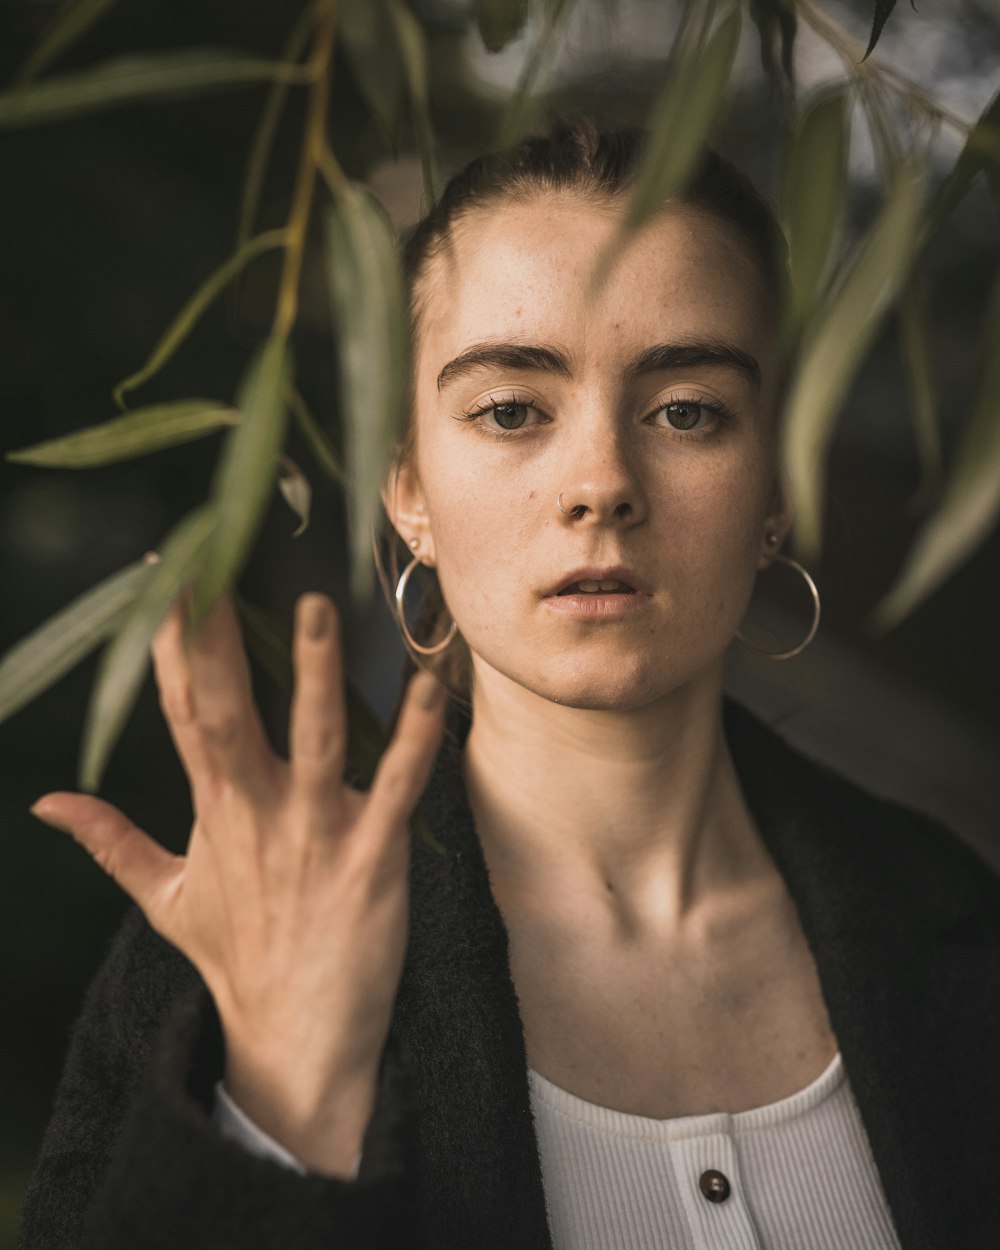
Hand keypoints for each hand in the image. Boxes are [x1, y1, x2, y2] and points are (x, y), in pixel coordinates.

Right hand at [30, 593, 446, 1175]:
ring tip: (317, 608)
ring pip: (314, 741)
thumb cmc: (237, 961)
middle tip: (216, 563)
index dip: (175, 644)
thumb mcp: (164, 899)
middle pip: (230, 712)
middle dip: (221, 639)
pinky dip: (416, 741)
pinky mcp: (372, 860)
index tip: (170, 579)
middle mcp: (257, 813)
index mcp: (212, 810)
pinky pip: (396, 789)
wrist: (295, 1041)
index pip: (184, 710)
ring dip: (315, 676)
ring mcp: (315, 835)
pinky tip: (430, 690)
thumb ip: (111, 841)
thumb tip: (47, 801)